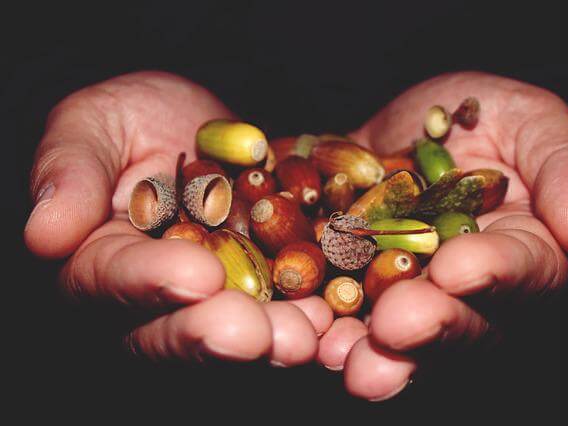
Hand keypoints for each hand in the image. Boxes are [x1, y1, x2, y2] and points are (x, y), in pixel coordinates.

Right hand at [24, 71, 331, 365]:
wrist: (204, 124)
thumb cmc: (134, 118)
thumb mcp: (93, 124)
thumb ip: (69, 172)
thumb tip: (44, 232)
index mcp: (104, 262)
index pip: (113, 282)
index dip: (151, 283)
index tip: (195, 274)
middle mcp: (160, 297)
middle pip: (178, 330)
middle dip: (218, 334)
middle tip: (255, 336)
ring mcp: (221, 298)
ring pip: (239, 332)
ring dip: (274, 339)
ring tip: (306, 336)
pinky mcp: (270, 288)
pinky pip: (290, 310)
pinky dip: (315, 316)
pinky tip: (338, 316)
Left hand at [320, 72, 567, 399]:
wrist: (404, 125)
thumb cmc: (481, 114)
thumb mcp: (530, 120)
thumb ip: (566, 166)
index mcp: (523, 252)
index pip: (521, 271)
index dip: (493, 273)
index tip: (459, 267)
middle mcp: (467, 291)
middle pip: (460, 323)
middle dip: (428, 327)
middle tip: (398, 326)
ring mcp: (407, 295)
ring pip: (399, 340)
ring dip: (374, 355)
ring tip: (349, 363)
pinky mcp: (353, 288)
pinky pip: (340, 317)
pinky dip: (323, 329)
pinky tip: (305, 336)